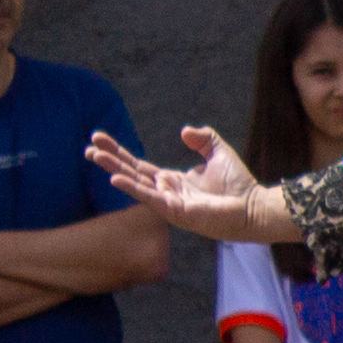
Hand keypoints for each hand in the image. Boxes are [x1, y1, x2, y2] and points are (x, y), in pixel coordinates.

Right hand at [86, 126, 293, 241]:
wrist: (254, 206)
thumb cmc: (238, 184)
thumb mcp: (218, 151)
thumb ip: (202, 138)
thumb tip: (184, 130)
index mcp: (172, 180)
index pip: (138, 165)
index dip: (119, 153)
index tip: (98, 139)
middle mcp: (166, 192)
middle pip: (131, 173)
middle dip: (109, 160)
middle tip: (88, 147)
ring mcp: (169, 203)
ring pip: (135, 184)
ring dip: (114, 170)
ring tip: (93, 156)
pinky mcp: (176, 211)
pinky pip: (150, 199)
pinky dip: (132, 188)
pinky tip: (115, 179)